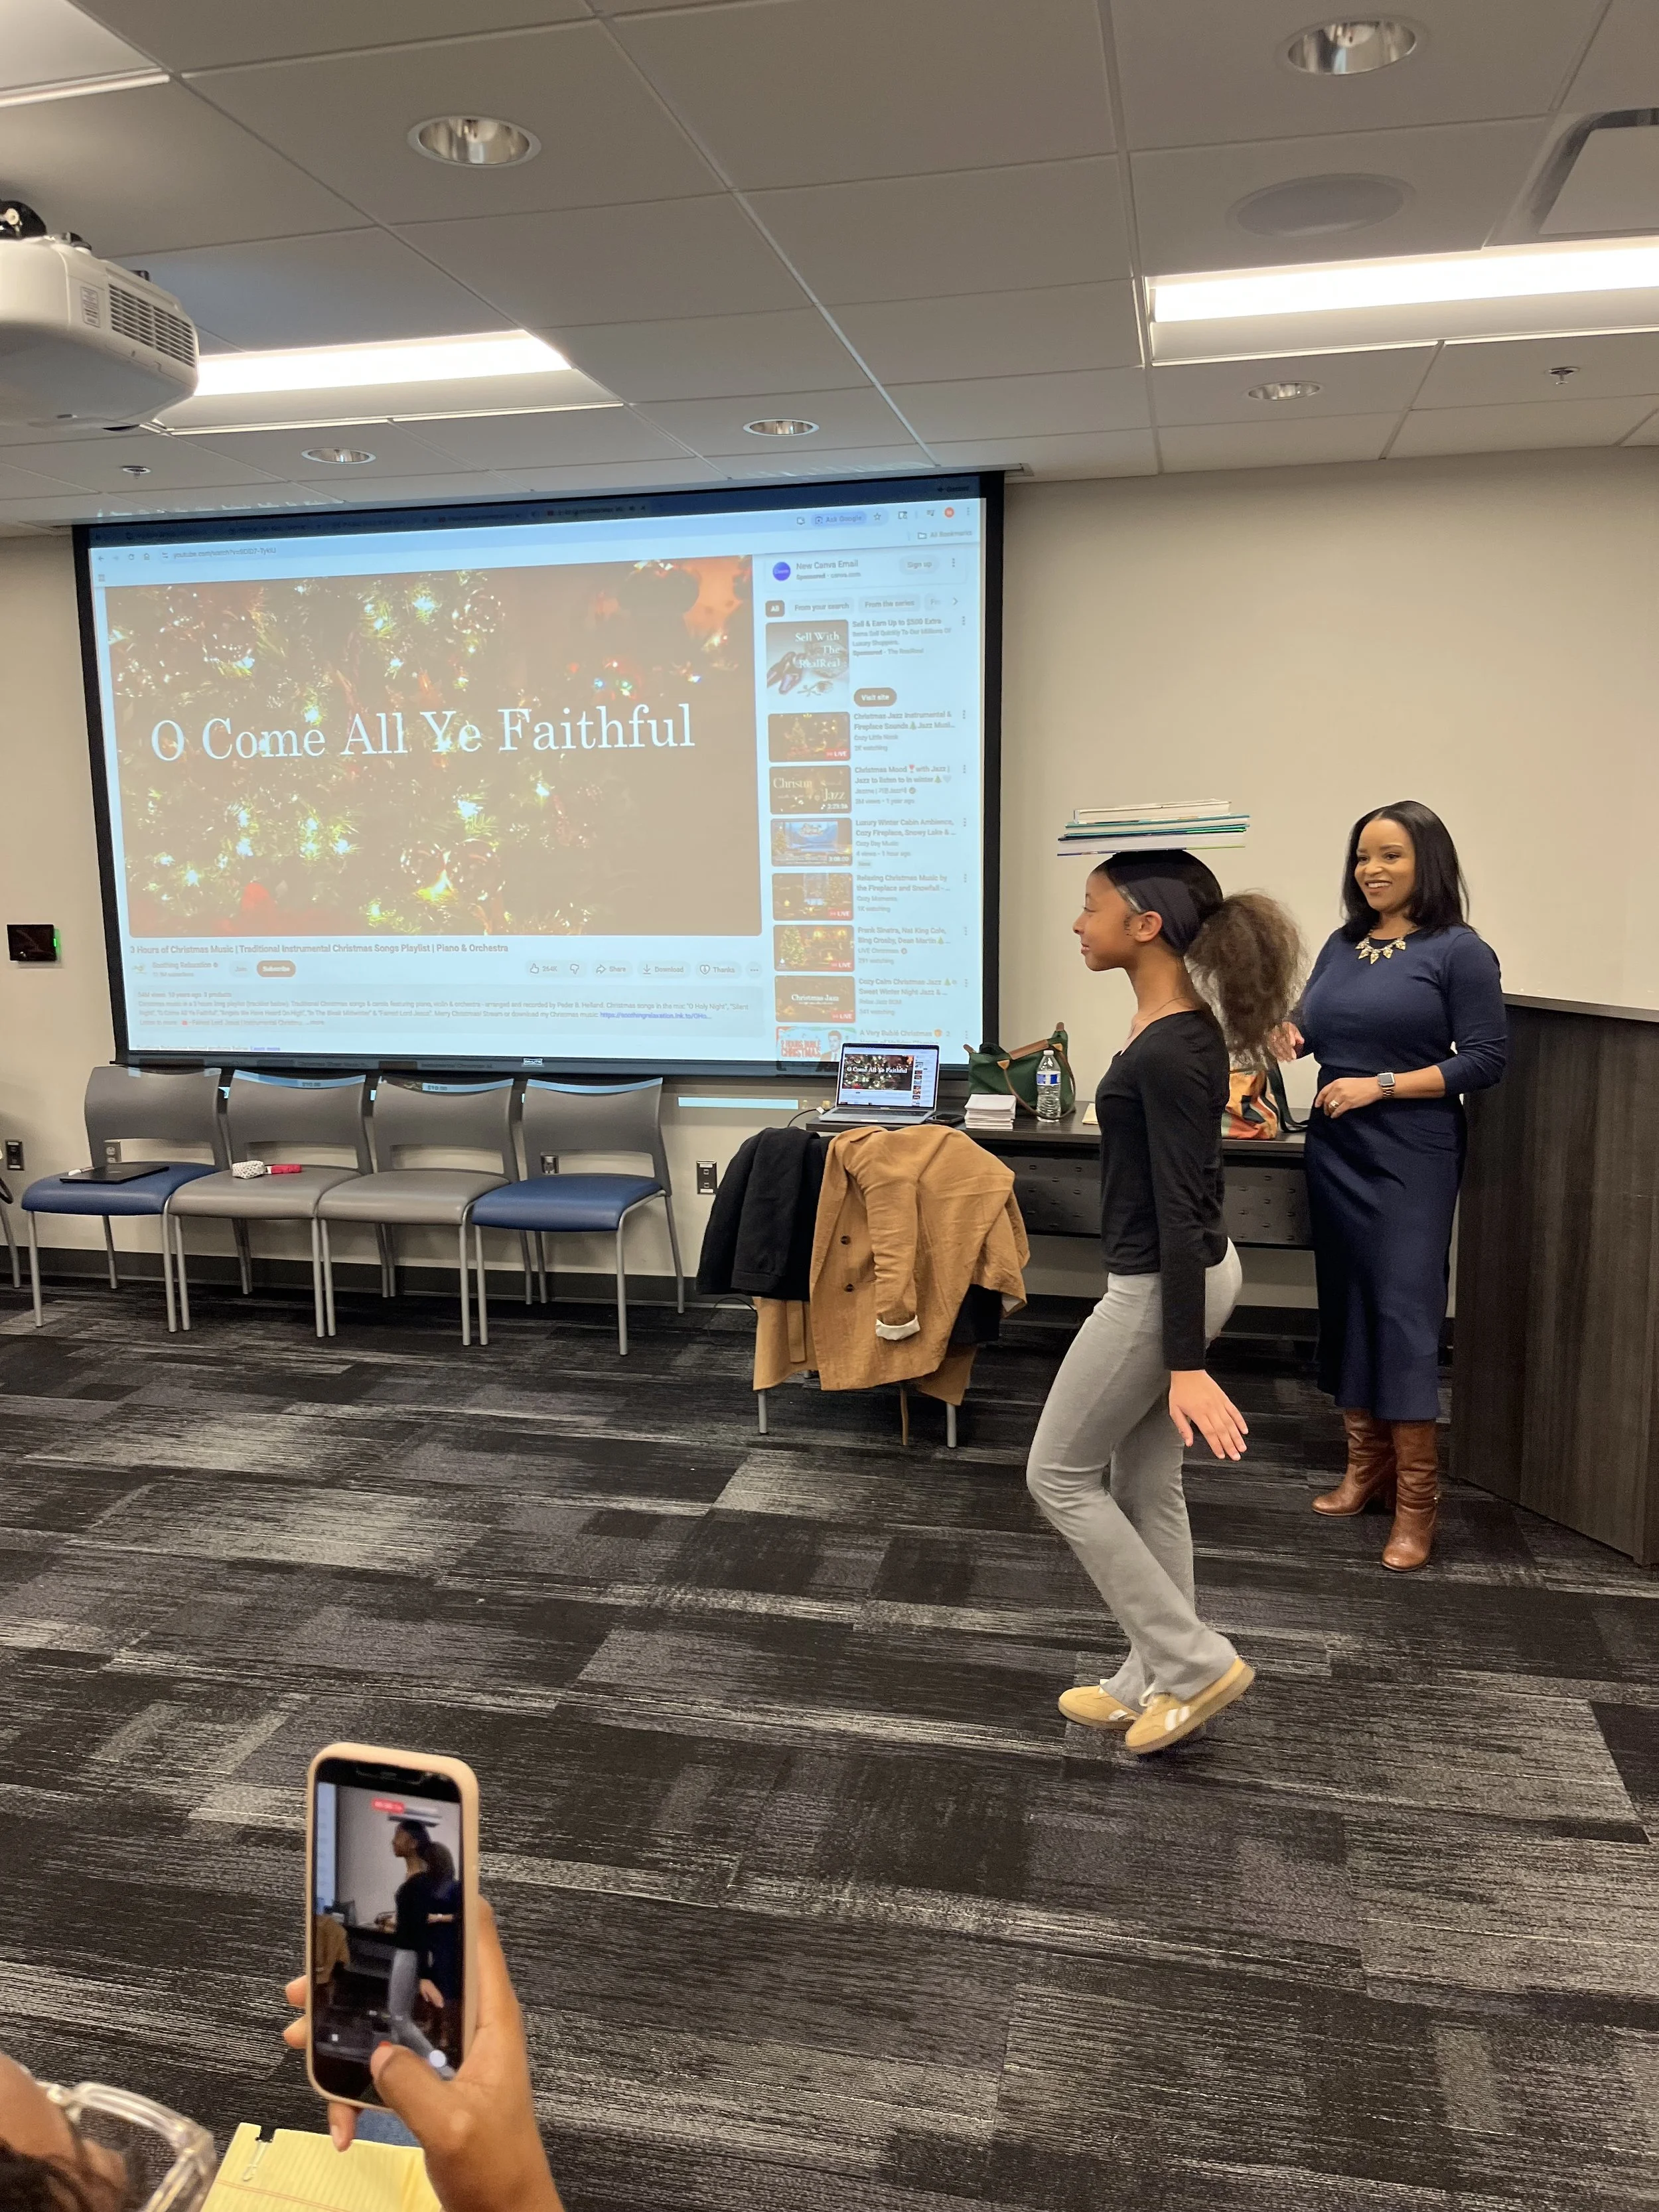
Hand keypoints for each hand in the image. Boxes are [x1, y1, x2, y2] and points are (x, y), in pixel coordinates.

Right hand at [284, 1900, 562, 2211]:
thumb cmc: (497, 2170)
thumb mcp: (452, 2127)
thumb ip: (412, 2085)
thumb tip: (377, 2053)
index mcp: (491, 2017)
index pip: (476, 1935)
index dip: (447, 1901)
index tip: (405, 1882)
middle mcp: (472, 2025)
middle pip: (416, 1974)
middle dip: (362, 1975)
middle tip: (311, 1981)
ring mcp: (451, 2054)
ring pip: (393, 2018)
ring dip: (346, 2029)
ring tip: (302, 2038)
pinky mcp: (433, 2082)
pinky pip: (388, 2067)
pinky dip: (357, 2088)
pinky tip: (340, 2119)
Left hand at [1168, 1370, 1247, 1460]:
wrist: (1188, 1371)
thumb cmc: (1180, 1390)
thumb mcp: (1174, 1410)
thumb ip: (1182, 1428)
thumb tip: (1188, 1442)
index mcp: (1198, 1413)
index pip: (1210, 1434)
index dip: (1216, 1446)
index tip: (1221, 1455)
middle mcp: (1210, 1409)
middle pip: (1222, 1431)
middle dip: (1230, 1446)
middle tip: (1236, 1456)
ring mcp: (1219, 1404)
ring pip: (1230, 1423)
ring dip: (1237, 1437)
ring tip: (1242, 1448)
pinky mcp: (1224, 1398)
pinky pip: (1234, 1411)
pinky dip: (1240, 1421)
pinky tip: (1244, 1430)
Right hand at [1268, 1021, 1302, 1061]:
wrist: (1272, 1026)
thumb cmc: (1285, 1028)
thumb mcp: (1293, 1029)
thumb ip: (1297, 1035)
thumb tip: (1301, 1041)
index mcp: (1284, 1025)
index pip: (1287, 1031)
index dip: (1290, 1037)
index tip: (1293, 1044)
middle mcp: (1276, 1030)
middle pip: (1282, 1040)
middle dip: (1287, 1049)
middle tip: (1293, 1057)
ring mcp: (1270, 1036)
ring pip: (1276, 1046)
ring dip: (1282, 1054)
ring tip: (1288, 1060)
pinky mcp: (1267, 1042)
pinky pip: (1271, 1049)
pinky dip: (1276, 1055)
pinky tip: (1281, 1059)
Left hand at [1315, 1076, 1382, 1117]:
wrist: (1374, 1086)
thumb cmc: (1363, 1084)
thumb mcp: (1347, 1082)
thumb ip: (1338, 1087)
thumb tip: (1331, 1096)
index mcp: (1337, 1082)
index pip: (1323, 1092)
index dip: (1319, 1100)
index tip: (1317, 1104)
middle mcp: (1339, 1088)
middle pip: (1326, 1100)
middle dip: (1325, 1107)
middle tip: (1325, 1111)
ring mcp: (1343, 1096)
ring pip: (1331, 1106)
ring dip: (1329, 1111)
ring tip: (1330, 1114)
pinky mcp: (1349, 1103)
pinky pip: (1338, 1111)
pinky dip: (1335, 1114)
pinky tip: (1335, 1116)